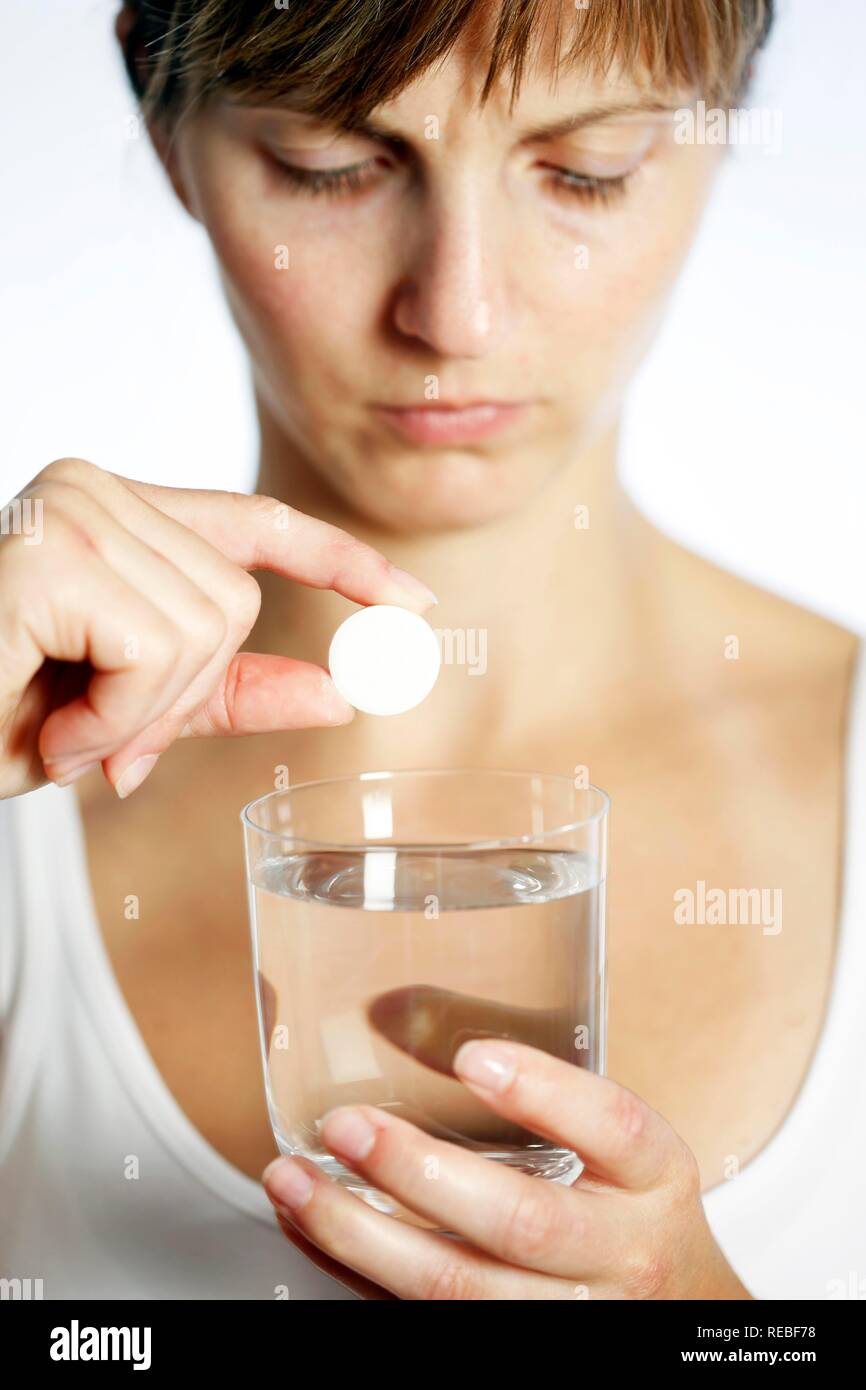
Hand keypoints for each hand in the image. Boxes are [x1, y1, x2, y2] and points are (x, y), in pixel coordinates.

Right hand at [0, 457, 435, 798]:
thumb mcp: (123, 713)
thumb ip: (222, 692)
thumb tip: (339, 694)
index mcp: (118, 517)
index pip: (257, 523)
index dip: (343, 562)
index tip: (418, 604)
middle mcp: (95, 490)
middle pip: (236, 600)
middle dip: (179, 697)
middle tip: (99, 741)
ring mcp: (71, 508)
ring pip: (207, 626)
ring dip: (137, 715)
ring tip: (62, 730)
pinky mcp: (50, 551)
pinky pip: (157, 648)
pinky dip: (114, 716)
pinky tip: (48, 727)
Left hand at [262, 1039, 751, 1299]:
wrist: (675, 1314)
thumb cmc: (628, 1209)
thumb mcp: (619, 1146)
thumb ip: (541, 1088)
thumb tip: (397, 1012)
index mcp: (652, 1177)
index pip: (615, 1129)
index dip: (544, 1092)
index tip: (473, 1057)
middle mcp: (618, 1252)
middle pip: (522, 1222)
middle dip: (420, 1174)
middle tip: (347, 1127)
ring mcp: (565, 1317)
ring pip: (456, 1290)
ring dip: (359, 1235)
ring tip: (292, 1180)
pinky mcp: (512, 1350)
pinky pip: (421, 1318)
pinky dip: (353, 1273)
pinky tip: (309, 1227)